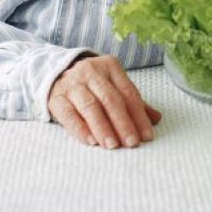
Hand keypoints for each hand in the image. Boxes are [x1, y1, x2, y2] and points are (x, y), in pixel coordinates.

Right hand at [48, 55, 162, 148]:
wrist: (55, 73)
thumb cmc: (91, 84)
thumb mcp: (112, 86)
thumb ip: (132, 102)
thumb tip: (156, 119)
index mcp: (110, 66)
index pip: (128, 93)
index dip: (139, 116)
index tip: (146, 136)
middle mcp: (91, 72)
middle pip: (111, 99)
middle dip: (123, 123)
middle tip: (131, 143)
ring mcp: (72, 84)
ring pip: (90, 106)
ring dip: (103, 128)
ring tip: (113, 145)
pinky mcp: (55, 98)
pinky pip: (68, 114)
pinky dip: (80, 129)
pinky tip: (91, 141)